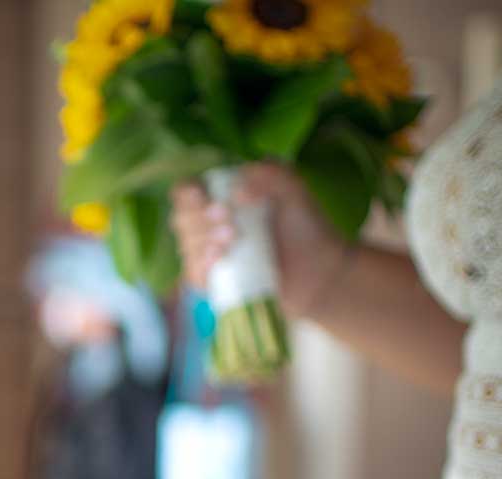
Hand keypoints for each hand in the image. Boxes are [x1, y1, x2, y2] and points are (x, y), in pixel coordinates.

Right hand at [170, 163, 347, 317]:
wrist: (320, 271)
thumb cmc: (307, 229)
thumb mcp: (294, 191)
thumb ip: (271, 174)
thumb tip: (238, 189)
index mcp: (224, 199)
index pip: (187, 191)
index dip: (189, 193)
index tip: (206, 197)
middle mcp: (212, 226)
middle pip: (181, 218)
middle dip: (198, 219)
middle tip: (228, 222)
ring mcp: (213, 255)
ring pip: (185, 245)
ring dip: (201, 240)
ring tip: (231, 240)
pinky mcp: (217, 282)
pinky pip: (194, 274)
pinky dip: (200, 266)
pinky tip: (218, 261)